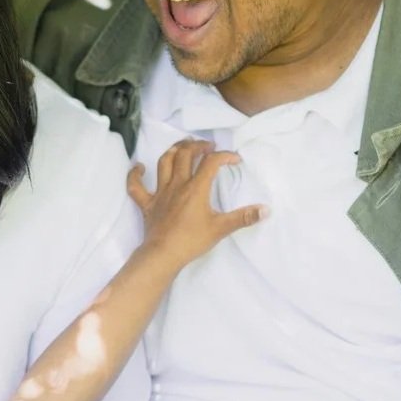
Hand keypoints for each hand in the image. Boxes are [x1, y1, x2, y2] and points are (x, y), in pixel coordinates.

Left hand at [126, 138, 264, 270]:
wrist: (163, 255)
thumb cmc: (192, 241)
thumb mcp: (221, 228)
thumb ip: (243, 217)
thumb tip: (266, 210)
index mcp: (196, 188)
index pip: (211, 162)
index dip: (225, 156)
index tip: (235, 160)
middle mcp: (177, 184)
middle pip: (185, 154)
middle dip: (197, 145)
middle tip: (207, 147)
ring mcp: (160, 192)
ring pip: (163, 162)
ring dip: (173, 150)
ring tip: (182, 146)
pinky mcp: (147, 204)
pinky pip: (135, 186)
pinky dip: (135, 175)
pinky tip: (139, 167)